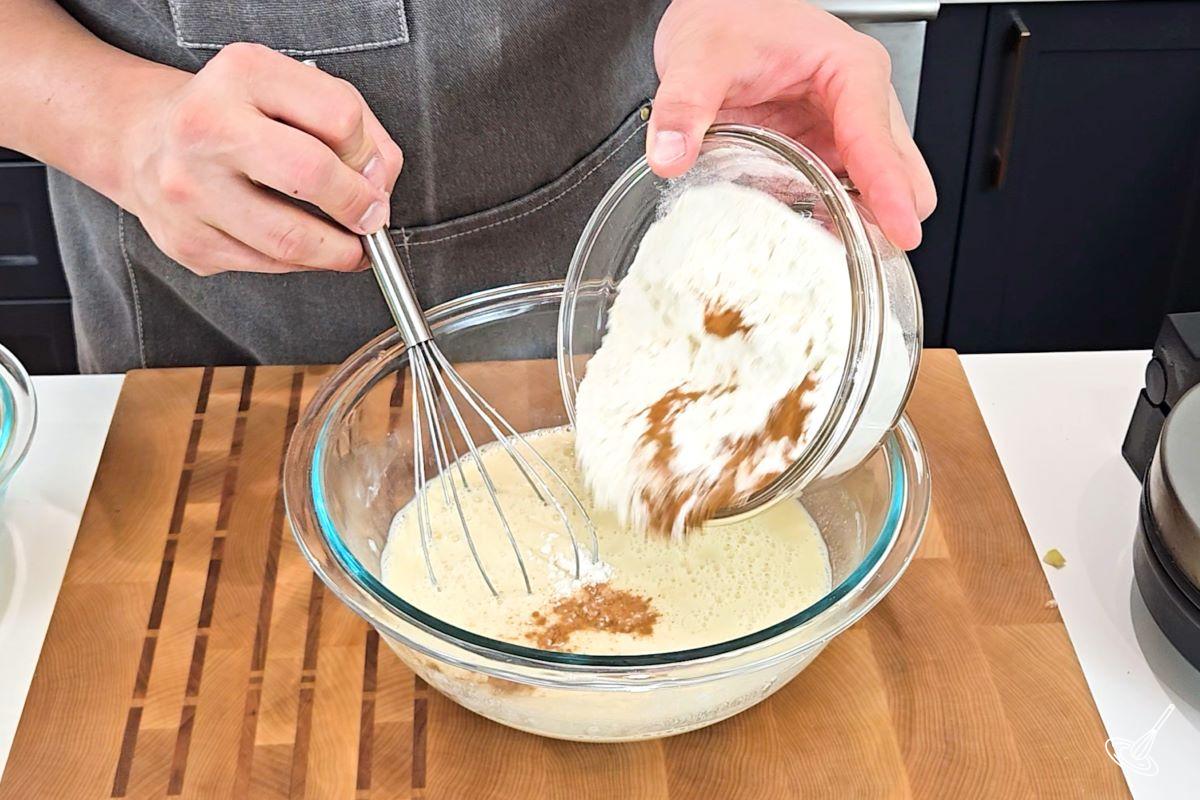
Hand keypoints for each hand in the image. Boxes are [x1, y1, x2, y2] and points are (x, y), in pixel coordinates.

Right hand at [118, 43, 402, 274]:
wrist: (144, 138)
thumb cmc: (234, 114)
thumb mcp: (292, 91)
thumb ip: (353, 129)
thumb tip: (379, 188)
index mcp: (241, 74)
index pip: (339, 117)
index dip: (369, 154)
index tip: (372, 173)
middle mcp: (205, 128)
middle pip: (312, 175)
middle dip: (359, 207)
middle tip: (371, 219)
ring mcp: (188, 189)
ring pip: (291, 240)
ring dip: (338, 251)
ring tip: (351, 245)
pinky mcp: (187, 241)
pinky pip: (266, 266)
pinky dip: (300, 263)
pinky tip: (304, 246)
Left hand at [648, 0, 934, 249]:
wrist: (716, 9)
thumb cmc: (727, 15)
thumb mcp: (699, 56)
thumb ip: (684, 105)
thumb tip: (670, 154)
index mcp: (850, 69)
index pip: (880, 139)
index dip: (890, 189)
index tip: (901, 231)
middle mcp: (859, 102)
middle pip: (903, 174)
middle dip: (887, 218)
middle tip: (856, 260)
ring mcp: (846, 132)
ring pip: (880, 192)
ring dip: (863, 227)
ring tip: (830, 262)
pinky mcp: (826, 153)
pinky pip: (847, 198)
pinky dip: (837, 223)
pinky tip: (811, 246)